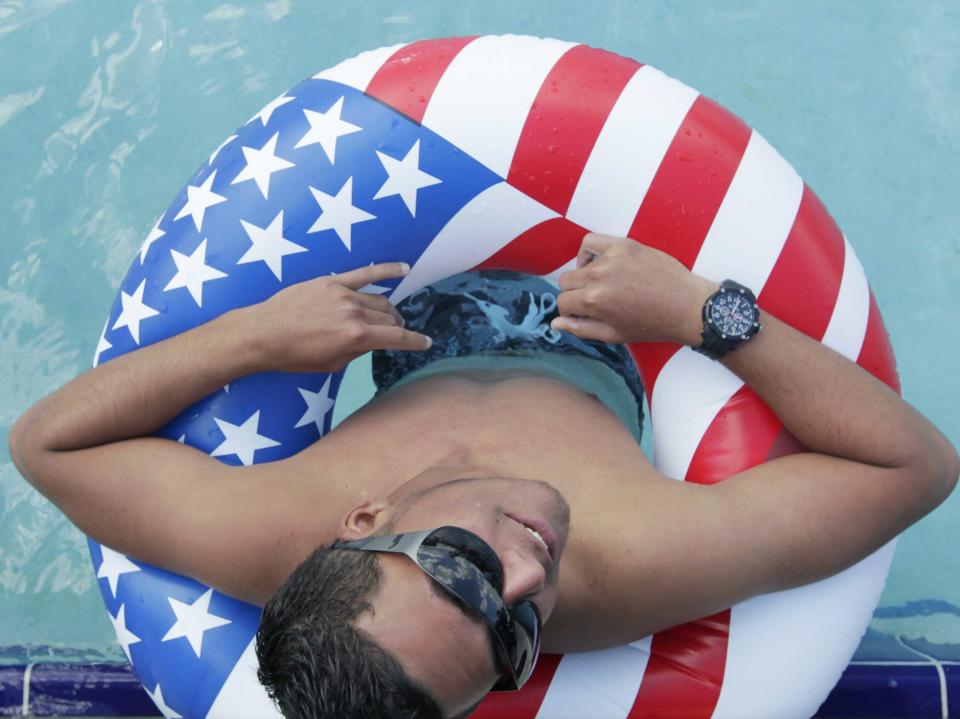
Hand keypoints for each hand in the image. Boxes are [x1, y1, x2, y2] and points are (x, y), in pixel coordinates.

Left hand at [240, 262, 431, 372]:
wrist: (262, 334)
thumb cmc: (294, 356)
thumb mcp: (332, 364)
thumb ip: (358, 351)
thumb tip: (373, 341)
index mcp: (356, 337)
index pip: (397, 338)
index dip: (415, 342)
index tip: (426, 343)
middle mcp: (354, 313)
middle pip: (389, 318)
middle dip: (397, 327)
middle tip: (396, 333)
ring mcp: (343, 294)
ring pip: (379, 300)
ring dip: (389, 310)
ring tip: (391, 316)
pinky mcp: (332, 281)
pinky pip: (365, 272)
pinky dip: (387, 270)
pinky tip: (403, 268)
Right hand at [551, 234, 717, 344]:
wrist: (686, 306)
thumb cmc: (652, 324)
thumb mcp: (613, 334)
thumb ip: (580, 329)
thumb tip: (555, 323)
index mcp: (594, 301)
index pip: (562, 302)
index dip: (569, 310)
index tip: (581, 313)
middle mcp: (598, 277)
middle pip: (565, 281)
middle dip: (573, 293)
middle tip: (591, 300)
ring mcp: (610, 257)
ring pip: (577, 263)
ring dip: (581, 274)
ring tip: (597, 282)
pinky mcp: (623, 245)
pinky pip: (591, 241)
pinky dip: (588, 251)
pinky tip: (599, 262)